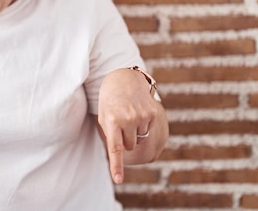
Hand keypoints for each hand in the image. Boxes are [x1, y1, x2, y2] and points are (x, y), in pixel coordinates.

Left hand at [97, 68, 159, 183]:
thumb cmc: (109, 102)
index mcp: (112, 120)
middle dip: (125, 140)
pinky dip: (143, 126)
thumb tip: (121, 156)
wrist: (123, 78)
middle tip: (120, 124)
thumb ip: (110, 136)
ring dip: (135, 133)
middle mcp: (128, 118)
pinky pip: (149, 131)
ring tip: (129, 115)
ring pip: (140, 140)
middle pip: (129, 146)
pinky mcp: (153, 113)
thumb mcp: (104, 117)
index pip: (115, 148)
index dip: (117, 165)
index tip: (118, 179)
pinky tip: (138, 113)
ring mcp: (142, 116)